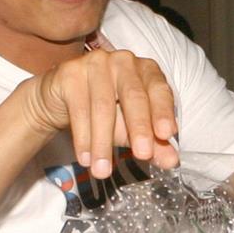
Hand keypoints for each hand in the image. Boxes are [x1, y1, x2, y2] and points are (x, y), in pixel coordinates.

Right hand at [21, 47, 178, 176]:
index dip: (163, 111)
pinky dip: (82, 138)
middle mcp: (123, 61)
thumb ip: (153, 144)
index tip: (166, 134)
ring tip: (102, 171)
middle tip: (142, 155)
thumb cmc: (105, 113)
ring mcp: (95, 63)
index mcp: (145, 70)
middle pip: (134, 95)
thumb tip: (171, 162)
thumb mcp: (132, 130)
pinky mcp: (70, 73)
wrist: (62, 103)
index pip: (159, 90)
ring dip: (103, 142)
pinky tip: (85, 158)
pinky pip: (79, 109)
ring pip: (103, 106)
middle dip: (139, 128)